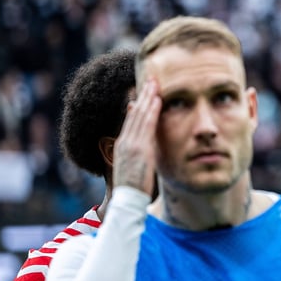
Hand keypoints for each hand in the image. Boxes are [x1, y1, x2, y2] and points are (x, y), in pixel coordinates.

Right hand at [112, 78, 160, 195]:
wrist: (127, 201)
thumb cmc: (134, 188)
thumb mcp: (134, 167)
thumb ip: (139, 153)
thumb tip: (145, 143)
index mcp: (123, 145)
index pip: (131, 119)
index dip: (139, 104)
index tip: (145, 91)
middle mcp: (125, 141)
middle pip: (135, 113)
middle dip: (144, 95)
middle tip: (151, 79)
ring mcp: (131, 144)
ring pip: (141, 115)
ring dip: (148, 97)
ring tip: (155, 83)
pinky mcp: (140, 148)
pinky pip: (147, 125)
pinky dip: (151, 110)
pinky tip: (158, 99)